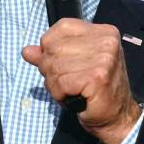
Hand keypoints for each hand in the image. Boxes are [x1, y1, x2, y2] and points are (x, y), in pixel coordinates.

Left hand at [22, 19, 141, 143]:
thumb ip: (50, 55)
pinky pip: (61, 82)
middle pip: (54, 48)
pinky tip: (72, 97)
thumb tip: (26, 51)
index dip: (50, 46)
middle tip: (66, 82)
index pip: (62, 27)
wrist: (117, 116)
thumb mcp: (73, 65)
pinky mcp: (97, 77)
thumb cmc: (94, 90)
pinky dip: (59, 94)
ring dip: (54, 84)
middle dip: (50, 69)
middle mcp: (106, 41)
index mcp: (102, 32)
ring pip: (54, 67)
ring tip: (69, 91)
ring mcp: (103, 58)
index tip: (60, 63)